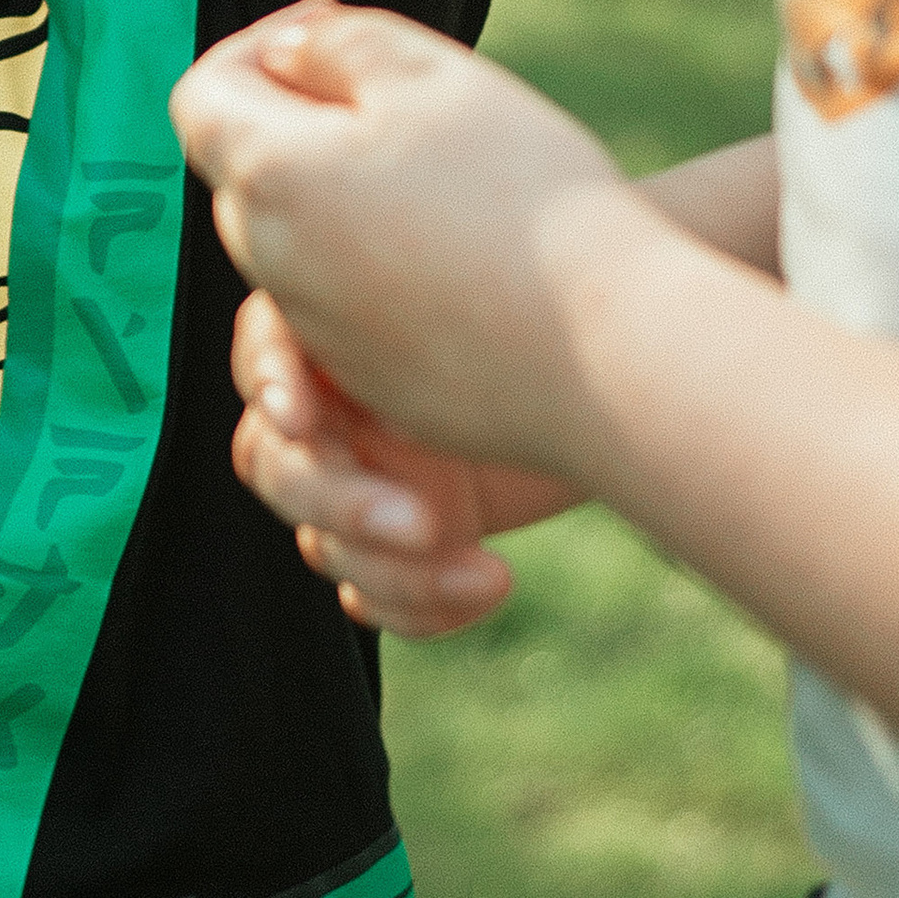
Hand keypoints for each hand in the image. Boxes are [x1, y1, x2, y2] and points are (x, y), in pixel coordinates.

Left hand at [172, 0, 644, 471]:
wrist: (609, 351)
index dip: (258, 46)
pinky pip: (351, 299)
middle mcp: (272, 264)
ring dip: (348, 188)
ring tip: (452, 168)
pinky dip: (386, 259)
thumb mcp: (430, 74)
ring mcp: (319, 333)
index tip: (332, 29)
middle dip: (304, 114)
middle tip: (403, 91)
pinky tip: (472, 246)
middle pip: (252, 164)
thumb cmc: (525, 198)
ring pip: (304, 233)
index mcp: (269, 176)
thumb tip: (283, 57)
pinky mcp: (371, 380)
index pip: (203, 94)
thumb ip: (335, 44)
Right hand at [231, 291, 574, 635]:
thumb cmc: (569, 321)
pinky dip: (416, 605)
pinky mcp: (408, 541)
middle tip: (422, 522)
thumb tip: (366, 308)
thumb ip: (416, 291)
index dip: (269, 383)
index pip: (262, 357)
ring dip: (390, 571)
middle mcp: (340, 410)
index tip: (303, 414)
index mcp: (340, 334)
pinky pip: (371, 594)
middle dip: (340, 503)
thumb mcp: (491, 294)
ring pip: (322, 544)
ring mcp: (369, 480)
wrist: (636, 382)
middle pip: (275, 467)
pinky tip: (487, 586)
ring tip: (485, 574)